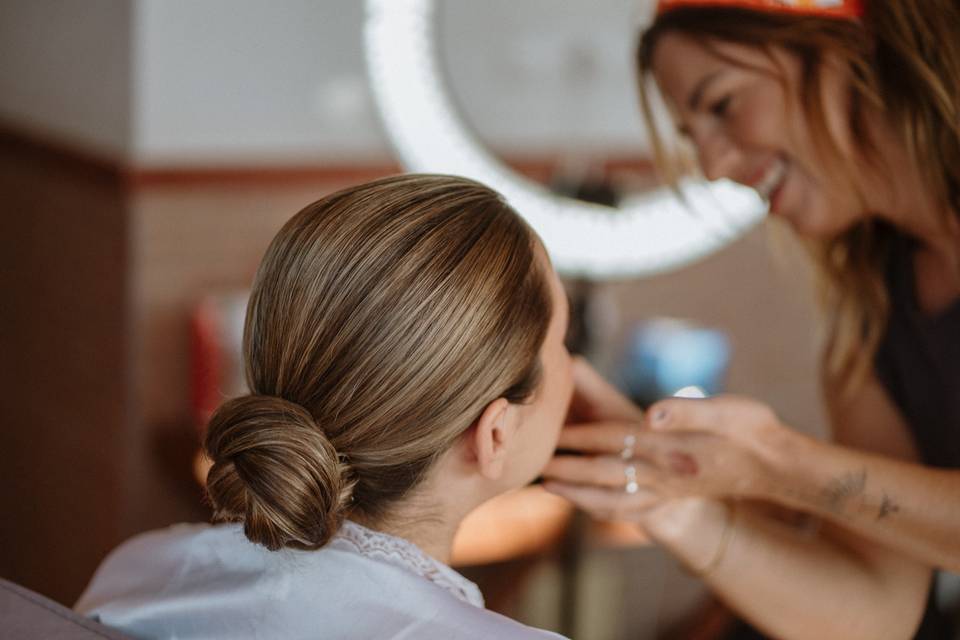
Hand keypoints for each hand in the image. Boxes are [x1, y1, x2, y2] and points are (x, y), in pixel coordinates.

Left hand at [543, 362, 797, 522]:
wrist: (779, 467)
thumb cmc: (754, 430)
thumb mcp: (729, 411)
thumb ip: (688, 411)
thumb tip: (652, 414)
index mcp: (671, 446)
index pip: (615, 438)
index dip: (581, 436)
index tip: (551, 433)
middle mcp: (664, 472)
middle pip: (605, 470)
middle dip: (569, 468)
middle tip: (535, 465)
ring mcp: (667, 490)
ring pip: (612, 495)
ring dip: (577, 491)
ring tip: (547, 487)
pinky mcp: (671, 497)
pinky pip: (630, 509)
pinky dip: (602, 508)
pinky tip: (584, 506)